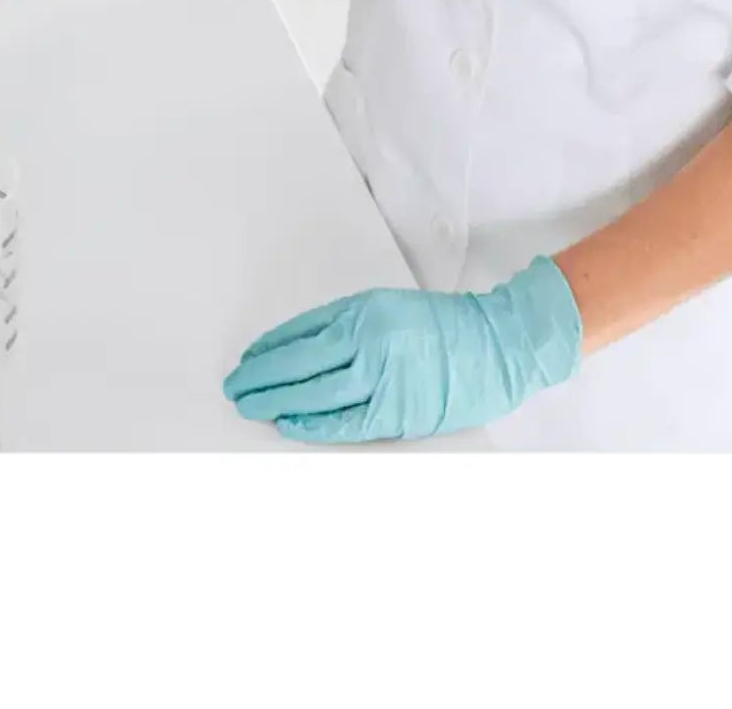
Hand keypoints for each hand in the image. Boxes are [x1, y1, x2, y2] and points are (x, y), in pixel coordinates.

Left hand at [222, 256, 582, 442]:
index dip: (270, 349)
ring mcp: (382, 379)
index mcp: (364, 312)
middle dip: (262, 376)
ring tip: (252, 405)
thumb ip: (345, 326)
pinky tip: (290, 422)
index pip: (302, 333)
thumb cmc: (442, 326)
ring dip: (277, 400)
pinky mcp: (397, 412)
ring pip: (315, 394)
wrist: (495, 346)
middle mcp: (368, 342)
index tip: (249, 359)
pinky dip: (313, 424)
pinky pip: (345, 423)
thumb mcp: (387, 307)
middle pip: (299, 364)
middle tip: (236, 386)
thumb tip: (298, 349)